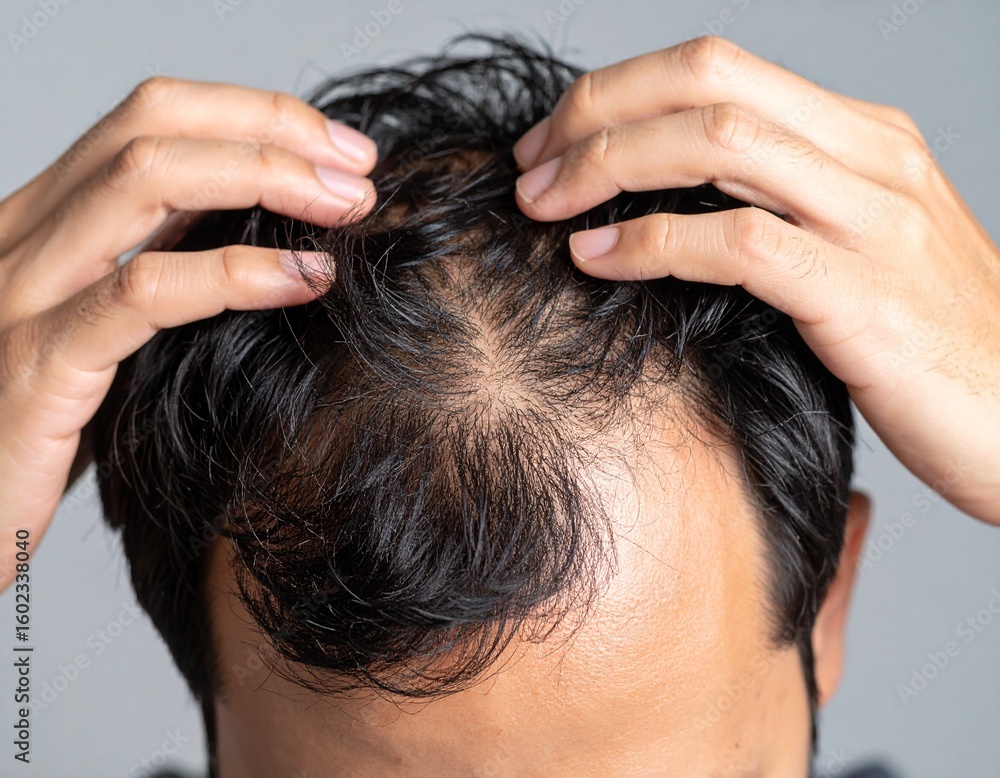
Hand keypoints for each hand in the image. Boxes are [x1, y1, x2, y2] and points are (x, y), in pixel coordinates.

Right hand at [0, 77, 376, 589]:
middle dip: (272, 130)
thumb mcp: (109, 333)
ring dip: (265, 178)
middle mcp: (26, 237)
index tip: (338, 150)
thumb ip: (166, 279)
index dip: (253, 114)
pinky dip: (237, 272)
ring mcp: (25, 294)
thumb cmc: (49, 428)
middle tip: (360, 170)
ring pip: (145, 181)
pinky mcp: (38, 364)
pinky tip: (305, 277)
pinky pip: (144, 292)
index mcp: (48, 222)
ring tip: (348, 208)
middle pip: (154, 128)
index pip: (151, 119)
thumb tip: (276, 242)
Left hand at [513, 37, 999, 524]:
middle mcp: (869, 157)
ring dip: (608, 166)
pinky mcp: (861, 292)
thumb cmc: (929, 345)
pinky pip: (738, 241)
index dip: (619, 92)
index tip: (554, 142)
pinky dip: (651, 242)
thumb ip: (775, 210)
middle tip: (531, 167)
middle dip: (598, 112)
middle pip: (707, 81)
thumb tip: (663, 207)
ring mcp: (871, 220)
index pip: (718, 69)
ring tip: (543, 204)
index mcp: (862, 136)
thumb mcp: (854, 250)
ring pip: (717, 142)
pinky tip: (595, 258)